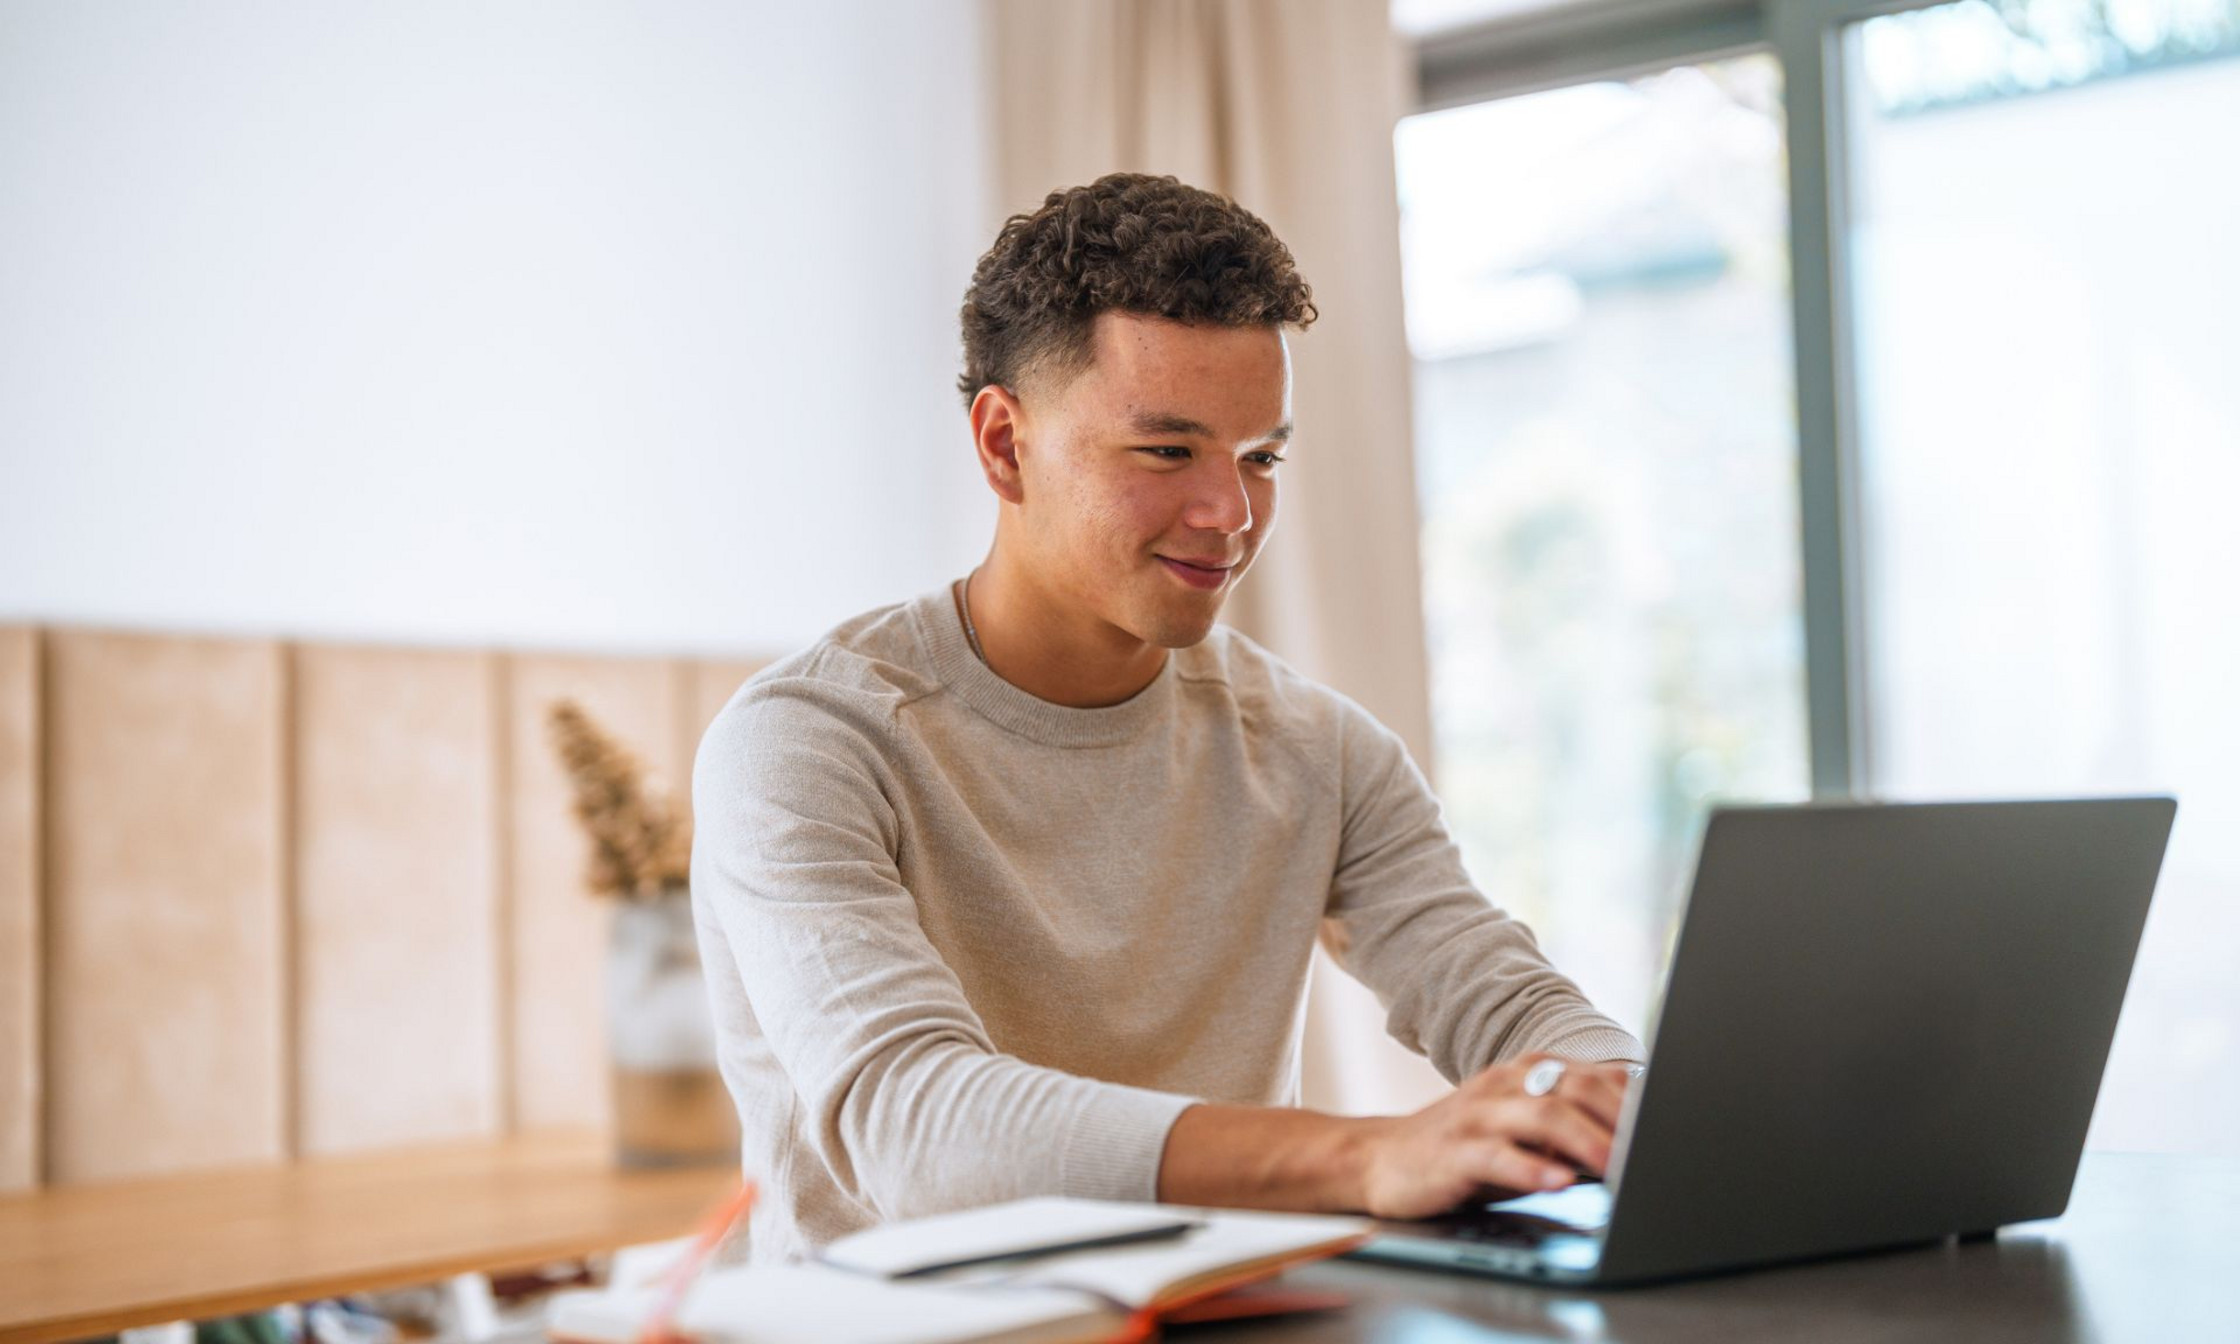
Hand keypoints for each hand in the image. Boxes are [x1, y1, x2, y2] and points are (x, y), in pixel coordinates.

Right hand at [1352, 1054, 1633, 1220]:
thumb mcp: (1523, 1131)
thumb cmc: (1465, 1149)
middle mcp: (1504, 1084)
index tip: (1673, 1129)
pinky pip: (1496, 1154)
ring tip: (1619, 1166)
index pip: (1594, 1078)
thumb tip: (1638, 1137)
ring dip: (1586, 1140)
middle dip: (1619, 1118)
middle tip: (1654, 1150)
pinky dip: (1531, 1167)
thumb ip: (1572, 1125)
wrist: (1381, 1159)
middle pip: (1573, 1089)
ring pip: (1541, 1115)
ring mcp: (1477, 1114)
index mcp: (1527, 1073)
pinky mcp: (1452, 1150)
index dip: (1636, 1102)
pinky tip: (1558, 1182)